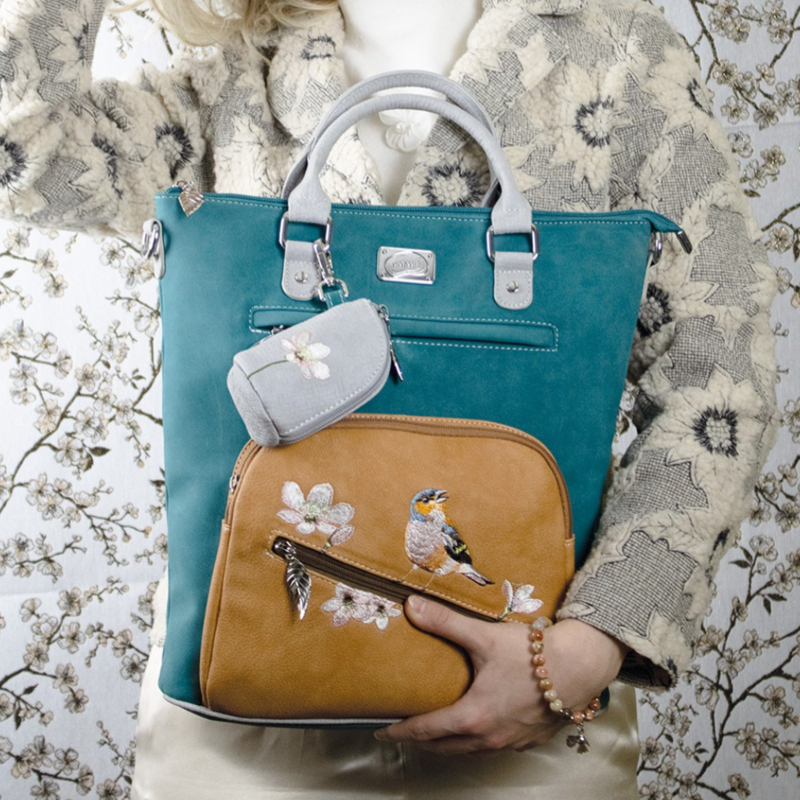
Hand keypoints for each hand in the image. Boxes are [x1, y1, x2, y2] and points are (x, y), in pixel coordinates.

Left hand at [374, 596, 627, 754]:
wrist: (581, 666)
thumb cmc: (534, 654)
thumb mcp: (484, 636)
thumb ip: (445, 622)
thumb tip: (411, 606)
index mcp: (473, 716)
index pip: (427, 730)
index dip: (402, 731)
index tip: (383, 732)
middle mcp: (490, 736)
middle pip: (446, 748)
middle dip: (422, 742)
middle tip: (405, 734)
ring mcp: (512, 741)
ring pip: (471, 751)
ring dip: (450, 745)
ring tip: (436, 734)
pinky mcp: (531, 739)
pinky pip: (496, 748)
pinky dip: (478, 743)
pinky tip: (479, 730)